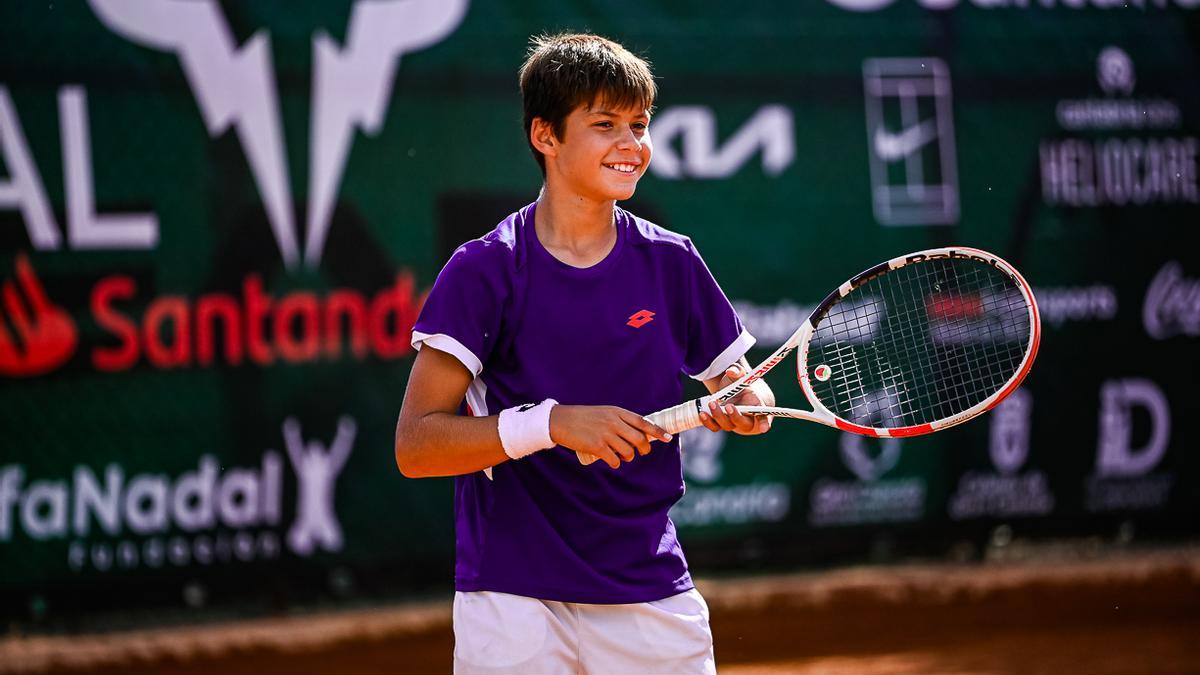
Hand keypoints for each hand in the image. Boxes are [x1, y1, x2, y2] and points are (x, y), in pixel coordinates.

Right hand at [549, 405, 672, 468]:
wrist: (559, 421)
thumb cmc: (582, 418)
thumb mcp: (603, 413)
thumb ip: (619, 420)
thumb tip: (637, 434)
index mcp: (617, 412)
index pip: (643, 422)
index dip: (657, 431)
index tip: (668, 438)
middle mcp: (613, 422)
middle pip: (639, 439)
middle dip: (643, 449)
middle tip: (641, 452)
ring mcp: (605, 434)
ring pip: (628, 451)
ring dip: (628, 457)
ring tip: (621, 455)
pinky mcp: (597, 446)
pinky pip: (615, 460)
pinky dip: (616, 463)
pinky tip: (612, 461)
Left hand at [700, 364, 773, 435]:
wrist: (736, 394)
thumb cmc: (743, 386)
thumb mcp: (741, 377)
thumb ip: (738, 372)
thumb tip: (731, 370)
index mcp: (757, 408)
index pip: (763, 418)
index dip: (764, 424)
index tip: (763, 428)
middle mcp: (747, 419)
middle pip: (743, 424)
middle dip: (736, 417)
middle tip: (729, 406)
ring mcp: (733, 423)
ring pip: (728, 426)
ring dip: (719, 417)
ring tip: (712, 403)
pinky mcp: (721, 424)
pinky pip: (715, 427)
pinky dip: (708, 422)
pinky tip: (702, 413)